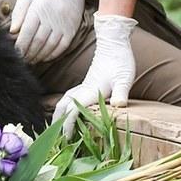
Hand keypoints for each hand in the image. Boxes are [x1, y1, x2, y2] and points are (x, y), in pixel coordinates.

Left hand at [9, 0, 97, 62]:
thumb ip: (18, 12)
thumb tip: (12, 31)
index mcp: (39, 7)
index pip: (27, 31)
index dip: (20, 45)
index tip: (15, 52)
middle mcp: (52, 16)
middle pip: (38, 41)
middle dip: (28, 53)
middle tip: (21, 59)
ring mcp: (64, 24)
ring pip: (50, 46)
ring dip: (39, 56)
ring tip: (30, 60)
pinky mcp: (72, 29)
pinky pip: (62, 47)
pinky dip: (52, 55)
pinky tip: (44, 57)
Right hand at [50, 14, 136, 135]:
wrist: (114, 42)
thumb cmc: (120, 61)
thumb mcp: (124, 78)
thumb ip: (121, 92)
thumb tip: (119, 106)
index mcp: (90, 91)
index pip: (73, 111)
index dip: (67, 125)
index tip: (65, 139)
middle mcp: (83, 89)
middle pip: (62, 106)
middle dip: (56, 122)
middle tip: (56, 137)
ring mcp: (83, 86)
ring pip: (64, 100)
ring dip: (58, 114)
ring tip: (57, 127)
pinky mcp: (86, 83)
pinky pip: (69, 97)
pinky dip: (65, 106)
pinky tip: (68, 110)